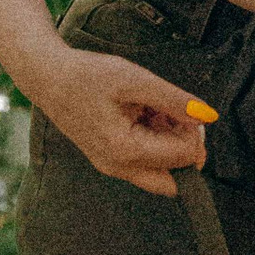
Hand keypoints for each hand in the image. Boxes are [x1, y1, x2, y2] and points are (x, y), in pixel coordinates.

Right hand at [27, 41, 210, 196]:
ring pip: (162, 172)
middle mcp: (120, 168)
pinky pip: (144, 164)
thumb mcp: (135, 80)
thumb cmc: (87, 75)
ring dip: (167, 145)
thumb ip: (174, 100)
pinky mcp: (110, 161)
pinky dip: (152, 143)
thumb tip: (208, 116)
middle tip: (168, 114)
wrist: (47, 77)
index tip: (178, 108)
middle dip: (182, 147)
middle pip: (176, 178)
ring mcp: (113, 168)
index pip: (184, 157)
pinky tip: (140, 115)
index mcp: (126, 151)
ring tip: (149, 110)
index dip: (192, 132)